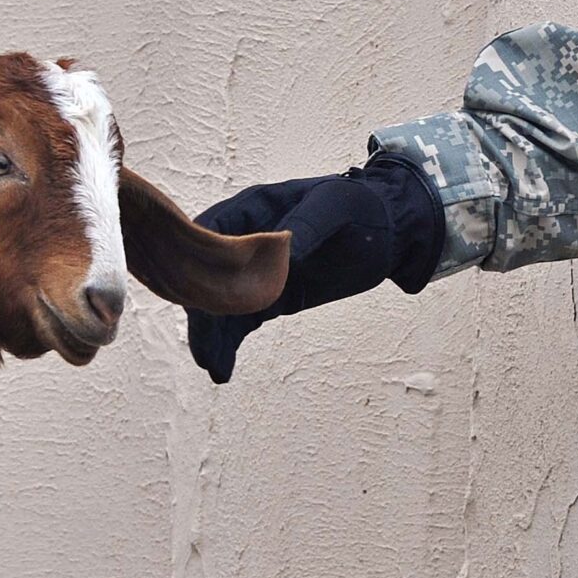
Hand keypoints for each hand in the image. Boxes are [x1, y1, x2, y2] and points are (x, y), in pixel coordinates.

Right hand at [184, 154, 445, 381]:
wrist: (387, 231)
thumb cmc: (360, 207)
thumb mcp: (338, 207)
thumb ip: (310, 224)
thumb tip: (284, 251)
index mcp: (252, 208)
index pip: (208, 232)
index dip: (194, 260)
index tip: (190, 292)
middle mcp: (242, 241)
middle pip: (205, 275)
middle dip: (201, 309)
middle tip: (203, 345)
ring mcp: (253, 272)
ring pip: (218, 304)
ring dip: (211, 334)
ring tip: (213, 366)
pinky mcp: (269, 297)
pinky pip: (240, 321)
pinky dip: (228, 343)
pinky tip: (222, 370)